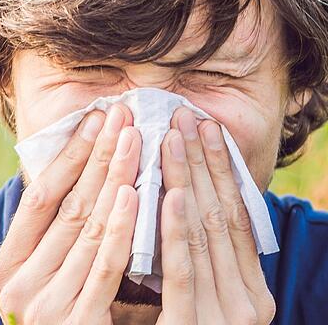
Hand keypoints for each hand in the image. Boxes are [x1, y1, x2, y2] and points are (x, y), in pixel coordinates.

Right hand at [0, 103, 141, 323]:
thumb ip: (58, 241)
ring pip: (87, 229)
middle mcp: (16, 286)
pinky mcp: (75, 323)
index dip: (68, 157)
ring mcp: (43, 306)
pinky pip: (104, 266)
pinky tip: (136, 192)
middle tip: (123, 115)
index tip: (94, 119)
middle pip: (66, 207)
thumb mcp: (50, 279)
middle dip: (98, 157)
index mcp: (5, 268)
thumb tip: (86, 178)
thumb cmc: (67, 322)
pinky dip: (120, 227)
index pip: (38, 199)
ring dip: (115, 179)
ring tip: (136, 140)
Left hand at [158, 107, 275, 323]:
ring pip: (203, 238)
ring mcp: (224, 320)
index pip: (235, 220)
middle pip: (220, 220)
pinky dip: (179, 232)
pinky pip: (184, 275)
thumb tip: (185, 203)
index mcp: (251, 293)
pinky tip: (172, 195)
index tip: (204, 130)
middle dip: (202, 166)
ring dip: (188, 184)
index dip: (219, 172)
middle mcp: (247, 305)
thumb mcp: (202, 300)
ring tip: (174, 139)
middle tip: (186, 118)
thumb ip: (199, 262)